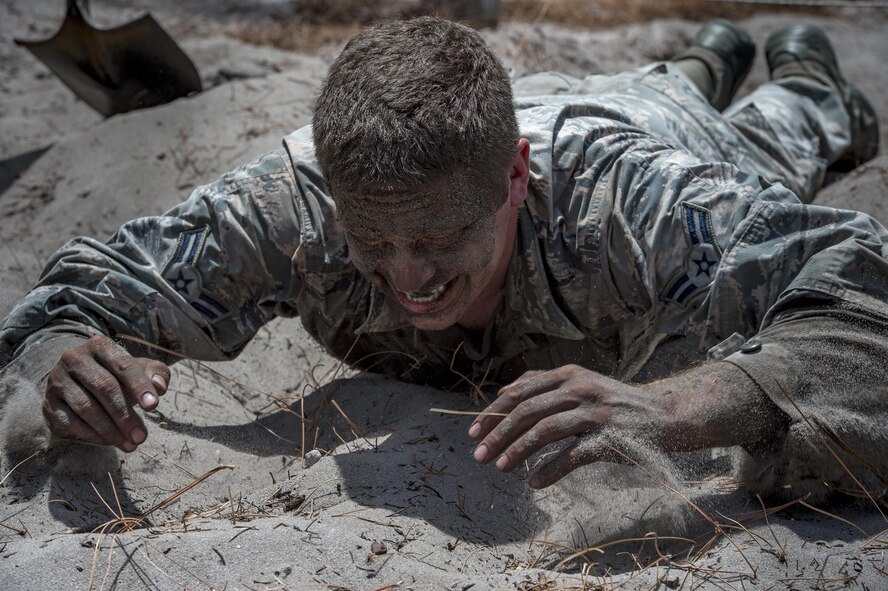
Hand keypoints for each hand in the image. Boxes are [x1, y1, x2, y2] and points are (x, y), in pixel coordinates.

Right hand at [44, 335, 169, 451]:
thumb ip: (156, 374)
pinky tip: (109, 442)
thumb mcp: (139, 369)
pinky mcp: (49, 404)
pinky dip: (92, 435)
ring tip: (130, 444)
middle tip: (142, 437)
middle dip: (126, 415)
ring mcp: (58, 381)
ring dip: (110, 430)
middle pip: (104, 387)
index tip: (153, 407)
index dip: (139, 386)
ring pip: (86, 407)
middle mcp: (74, 359)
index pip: (123, 366)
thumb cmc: (117, 375)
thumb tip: (160, 387)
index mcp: (100, 345)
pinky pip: (70, 422)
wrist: (77, 382)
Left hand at [468, 364, 671, 487]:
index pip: (519, 391)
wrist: (668, 414)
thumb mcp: (583, 385)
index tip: (473, 432)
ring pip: (545, 430)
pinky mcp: (610, 438)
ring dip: (517, 450)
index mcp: (569, 375)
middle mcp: (580, 388)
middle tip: (477, 454)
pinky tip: (534, 482)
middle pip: (526, 410)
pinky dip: (550, 469)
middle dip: (497, 433)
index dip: (492, 411)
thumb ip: (548, 388)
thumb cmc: (617, 404)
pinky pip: (573, 455)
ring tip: (498, 468)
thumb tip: (504, 395)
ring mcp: (595, 413)